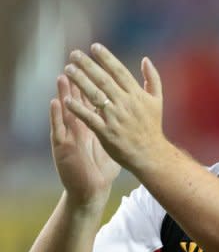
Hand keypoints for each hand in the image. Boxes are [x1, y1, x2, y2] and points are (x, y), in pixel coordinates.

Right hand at [50, 75, 120, 204]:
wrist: (93, 188)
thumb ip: (120, 124)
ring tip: (62, 76)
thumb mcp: (113, 141)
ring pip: (66, 111)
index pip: (93, 100)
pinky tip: (55, 103)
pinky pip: (59, 129)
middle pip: (78, 101)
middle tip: (75, 63)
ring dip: (64, 93)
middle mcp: (80, 127)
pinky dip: (57, 116)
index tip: (97, 66)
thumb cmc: (105, 165)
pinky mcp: (63, 147)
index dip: (95, 84)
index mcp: (93, 124)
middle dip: (78, 82)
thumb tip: (131, 109)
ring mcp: (70, 135)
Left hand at [62, 43, 165, 173]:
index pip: (119, 72)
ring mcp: (115, 118)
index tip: (94, 47)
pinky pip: (90, 118)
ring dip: (80, 81)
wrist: (150, 153)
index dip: (106, 58)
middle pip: (104, 80)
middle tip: (74, 54)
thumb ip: (152, 79)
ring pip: (95, 96)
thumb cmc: (152, 126)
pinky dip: (79, 109)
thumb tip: (145, 59)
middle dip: (88, 66)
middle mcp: (125, 104)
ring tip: (68, 70)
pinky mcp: (107, 132)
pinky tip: (67, 99)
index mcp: (137, 95)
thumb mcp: (157, 100)